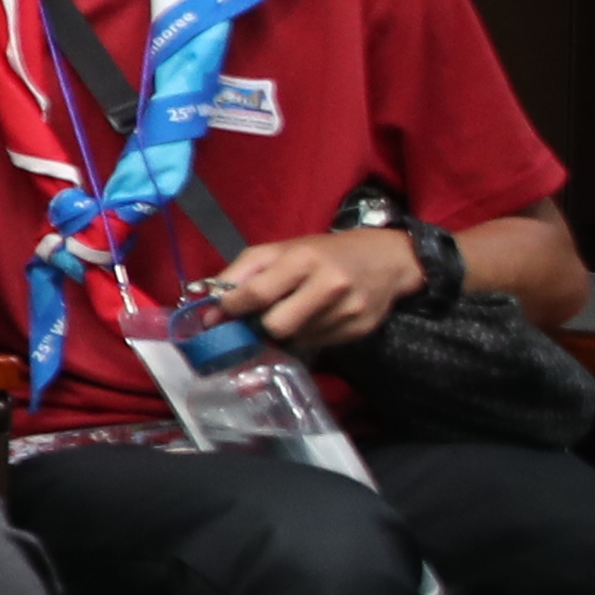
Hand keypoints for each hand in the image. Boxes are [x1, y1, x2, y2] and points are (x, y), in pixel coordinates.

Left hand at [199, 228, 423, 354]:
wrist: (386, 259)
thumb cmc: (323, 252)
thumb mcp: (280, 250)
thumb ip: (241, 275)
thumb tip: (208, 311)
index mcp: (304, 259)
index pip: (257, 293)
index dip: (233, 307)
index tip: (224, 310)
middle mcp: (329, 285)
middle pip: (276, 326)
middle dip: (262, 324)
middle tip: (262, 315)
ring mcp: (348, 310)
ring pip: (296, 339)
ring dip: (287, 329)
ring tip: (297, 309)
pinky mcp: (359, 330)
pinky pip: (317, 343)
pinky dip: (309, 334)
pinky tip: (318, 316)